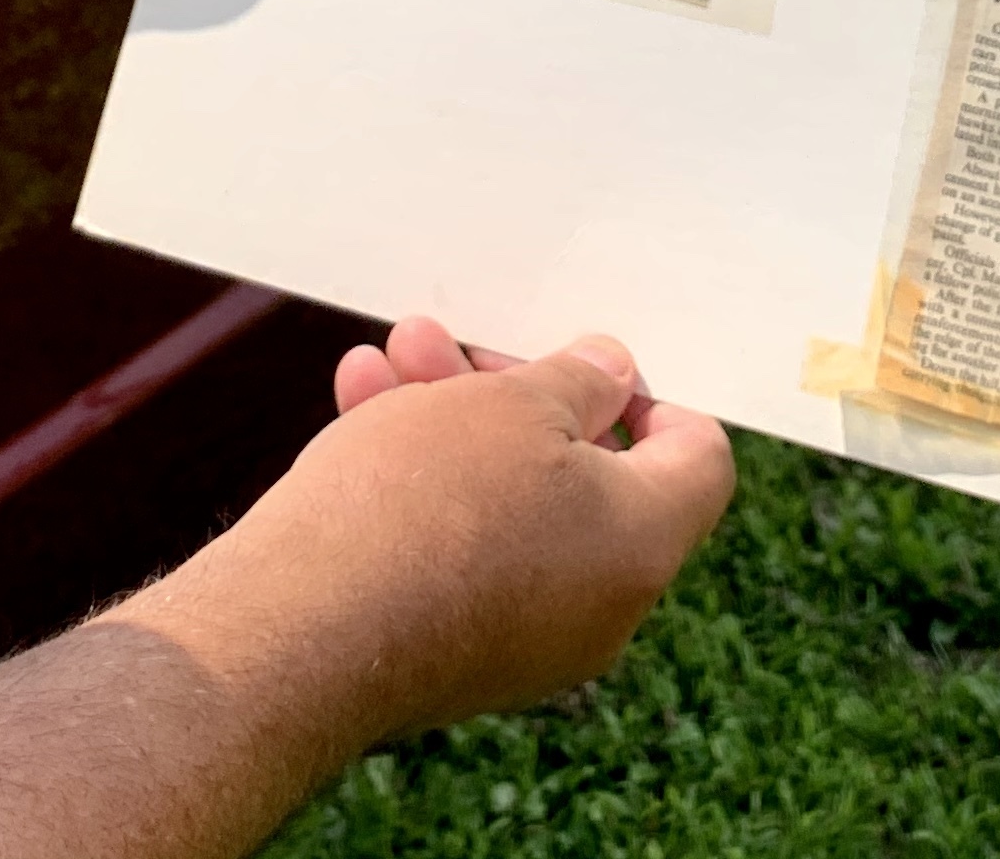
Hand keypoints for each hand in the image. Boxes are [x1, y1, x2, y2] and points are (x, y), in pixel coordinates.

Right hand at [158, 326, 733, 745]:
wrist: (302, 634)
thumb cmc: (422, 506)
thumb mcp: (511, 406)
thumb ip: (576, 383)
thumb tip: (611, 376)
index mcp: (642, 543)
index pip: (697, 460)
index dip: (652, 393)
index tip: (587, 361)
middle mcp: (599, 607)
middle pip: (583, 475)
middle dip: (512, 392)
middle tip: (454, 344)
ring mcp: (523, 642)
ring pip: (507, 505)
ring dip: (452, 423)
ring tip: (388, 360)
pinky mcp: (450, 656)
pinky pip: (458, 552)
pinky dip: (421, 486)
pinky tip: (359, 411)